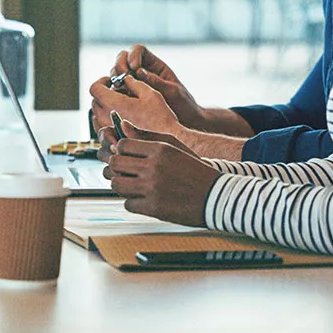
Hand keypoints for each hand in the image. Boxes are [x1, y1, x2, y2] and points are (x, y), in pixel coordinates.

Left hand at [89, 75, 181, 136]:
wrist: (166, 140)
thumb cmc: (160, 118)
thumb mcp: (149, 94)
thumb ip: (134, 83)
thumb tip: (126, 79)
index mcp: (113, 103)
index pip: (94, 88)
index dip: (101, 81)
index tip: (110, 81)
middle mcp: (106, 117)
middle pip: (95, 100)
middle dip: (105, 93)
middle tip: (121, 92)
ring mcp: (108, 130)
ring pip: (97, 114)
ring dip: (106, 107)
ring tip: (123, 106)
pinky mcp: (112, 139)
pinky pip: (102, 126)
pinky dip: (108, 119)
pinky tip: (123, 118)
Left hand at [96, 126, 219, 226]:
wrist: (217, 196)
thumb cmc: (193, 169)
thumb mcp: (173, 147)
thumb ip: (146, 136)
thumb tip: (122, 125)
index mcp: (159, 149)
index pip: (122, 145)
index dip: (120, 151)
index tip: (125, 157)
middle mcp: (154, 167)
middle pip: (115, 164)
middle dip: (116, 168)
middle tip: (125, 172)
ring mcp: (152, 188)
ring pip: (117, 184)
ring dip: (122, 186)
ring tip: (133, 186)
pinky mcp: (153, 207)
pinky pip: (128, 204)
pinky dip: (133, 203)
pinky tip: (144, 199)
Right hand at [110, 45, 207, 129]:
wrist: (185, 124)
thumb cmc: (183, 106)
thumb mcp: (174, 92)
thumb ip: (157, 82)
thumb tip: (139, 72)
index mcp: (154, 65)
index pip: (138, 50)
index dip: (133, 54)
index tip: (134, 67)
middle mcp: (141, 72)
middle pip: (122, 59)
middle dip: (119, 66)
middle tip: (122, 79)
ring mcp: (133, 85)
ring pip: (116, 74)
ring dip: (114, 79)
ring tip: (119, 91)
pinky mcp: (128, 98)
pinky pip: (115, 91)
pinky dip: (113, 93)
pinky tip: (117, 100)